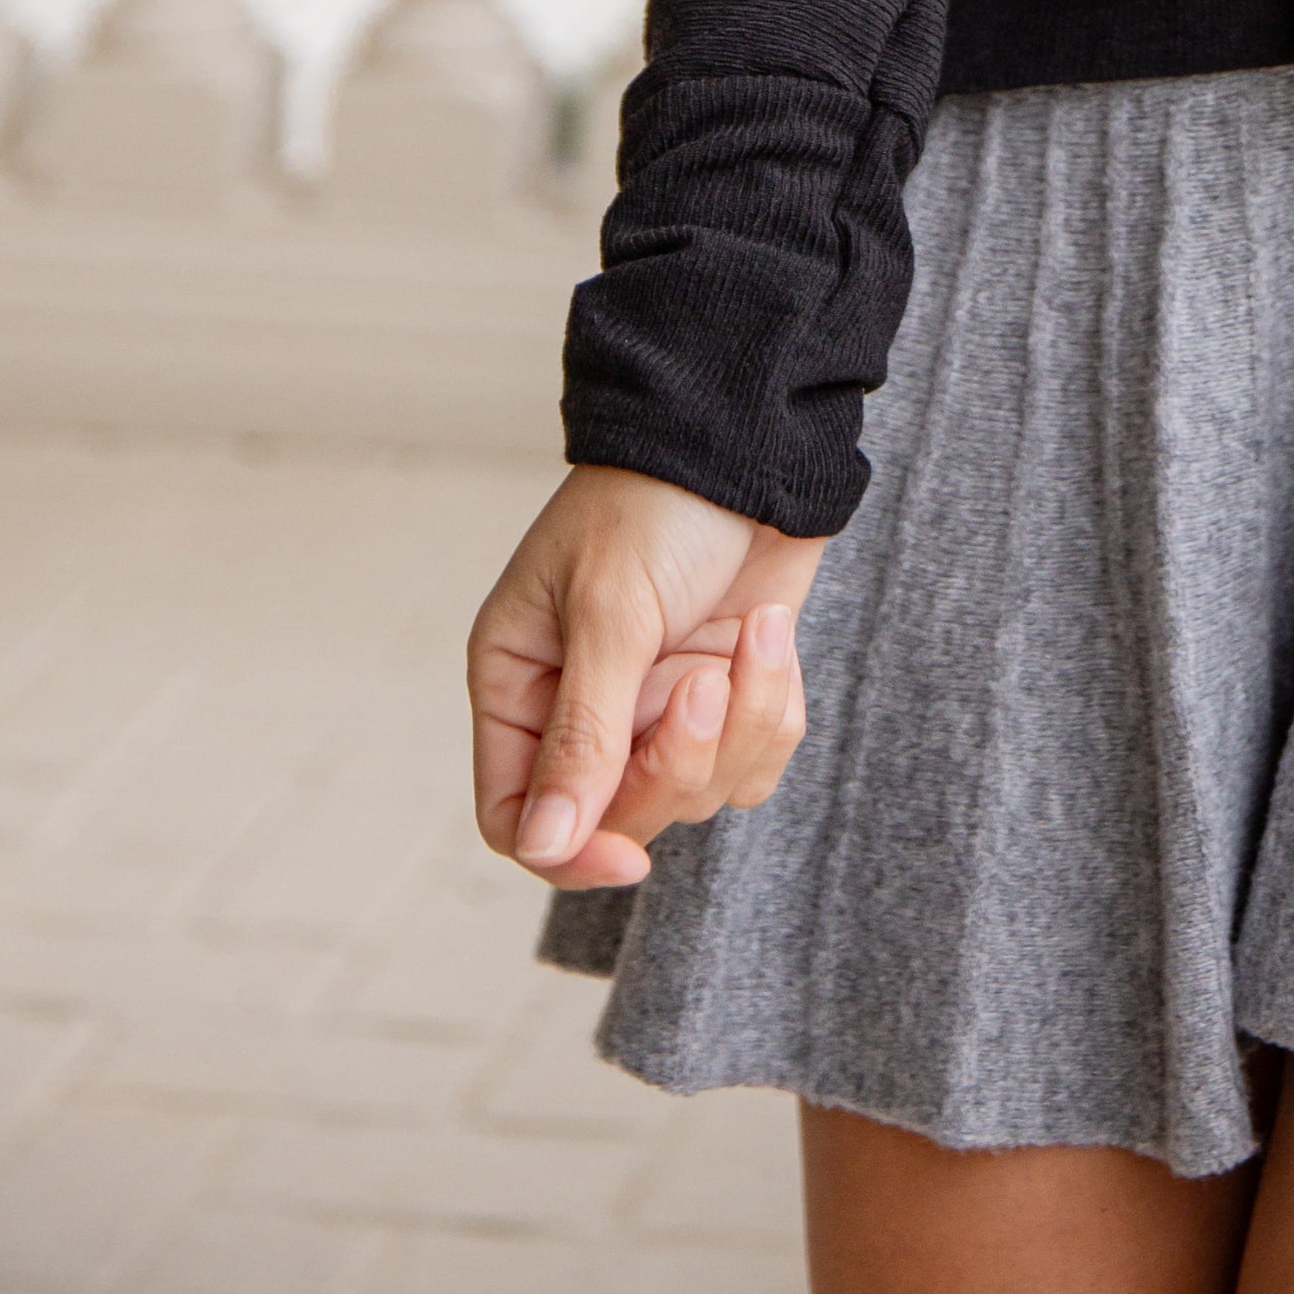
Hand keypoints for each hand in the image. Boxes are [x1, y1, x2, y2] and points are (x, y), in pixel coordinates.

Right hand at [469, 462, 825, 890]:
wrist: (747, 439)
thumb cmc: (655, 501)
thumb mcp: (611, 611)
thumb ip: (582, 734)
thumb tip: (548, 844)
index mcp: (521, 683)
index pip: (518, 818)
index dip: (569, 853)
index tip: (631, 854)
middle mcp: (581, 708)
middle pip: (618, 819)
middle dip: (678, 762)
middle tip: (705, 682)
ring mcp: (657, 706)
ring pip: (699, 796)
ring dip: (742, 723)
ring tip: (754, 635)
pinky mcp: (726, 696)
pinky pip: (756, 763)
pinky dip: (775, 706)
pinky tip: (771, 634)